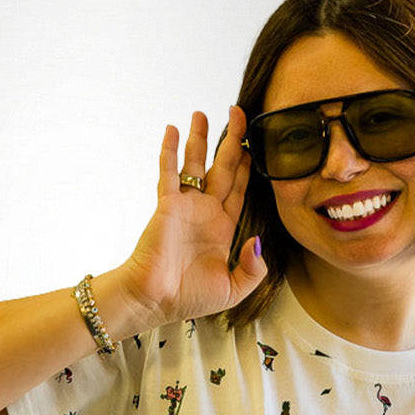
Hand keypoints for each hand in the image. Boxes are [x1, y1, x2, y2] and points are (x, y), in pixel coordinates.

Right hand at [116, 107, 265, 328]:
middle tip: (239, 113)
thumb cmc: (190, 298)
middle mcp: (206, 212)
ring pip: (196, 164)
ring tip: (203, 113)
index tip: (254, 145)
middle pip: (222, 168)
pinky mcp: (167, 206)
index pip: (239, 189)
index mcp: (223, 229)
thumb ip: (252, 268)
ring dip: (200, 138)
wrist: (156, 301)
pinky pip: (169, 173)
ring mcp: (186, 207)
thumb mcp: (234, 289)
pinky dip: (170, 151)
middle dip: (232, 141)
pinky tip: (172, 130)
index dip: (248, 167)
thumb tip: (258, 241)